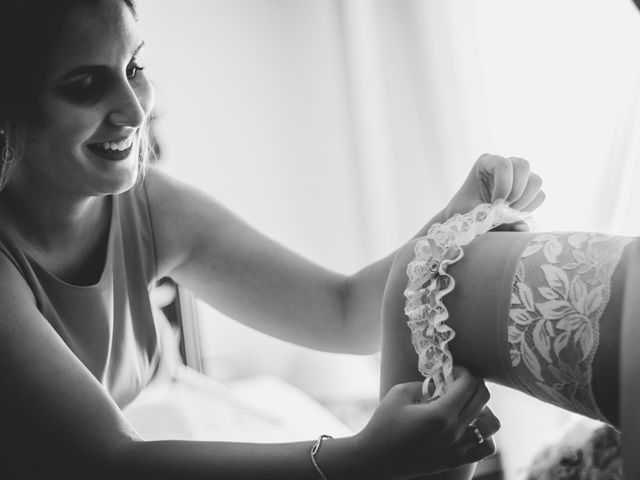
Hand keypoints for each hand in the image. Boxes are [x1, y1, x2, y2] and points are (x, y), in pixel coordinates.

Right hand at [356, 367, 499, 478]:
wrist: (377, 460)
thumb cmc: (384, 424)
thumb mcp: (399, 394)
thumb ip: (424, 384)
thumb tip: (439, 382)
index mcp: (440, 413)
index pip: (468, 383)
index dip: (463, 370)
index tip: (451, 371)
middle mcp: (455, 431)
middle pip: (483, 398)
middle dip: (473, 382)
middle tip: (458, 381)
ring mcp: (459, 448)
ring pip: (492, 423)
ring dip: (483, 408)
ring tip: (466, 405)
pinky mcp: (457, 460)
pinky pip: (487, 447)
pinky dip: (485, 434)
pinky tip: (468, 427)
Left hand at [444, 154, 544, 230]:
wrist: (465, 218)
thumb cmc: (463, 212)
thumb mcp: (473, 216)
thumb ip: (496, 222)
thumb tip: (523, 228)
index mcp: (486, 162)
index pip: (503, 164)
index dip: (503, 185)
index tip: (495, 204)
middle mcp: (506, 164)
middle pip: (523, 166)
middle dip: (516, 191)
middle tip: (504, 208)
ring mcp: (519, 175)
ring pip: (535, 181)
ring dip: (524, 201)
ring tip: (508, 213)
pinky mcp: (528, 189)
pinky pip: (540, 196)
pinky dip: (529, 208)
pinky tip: (513, 214)